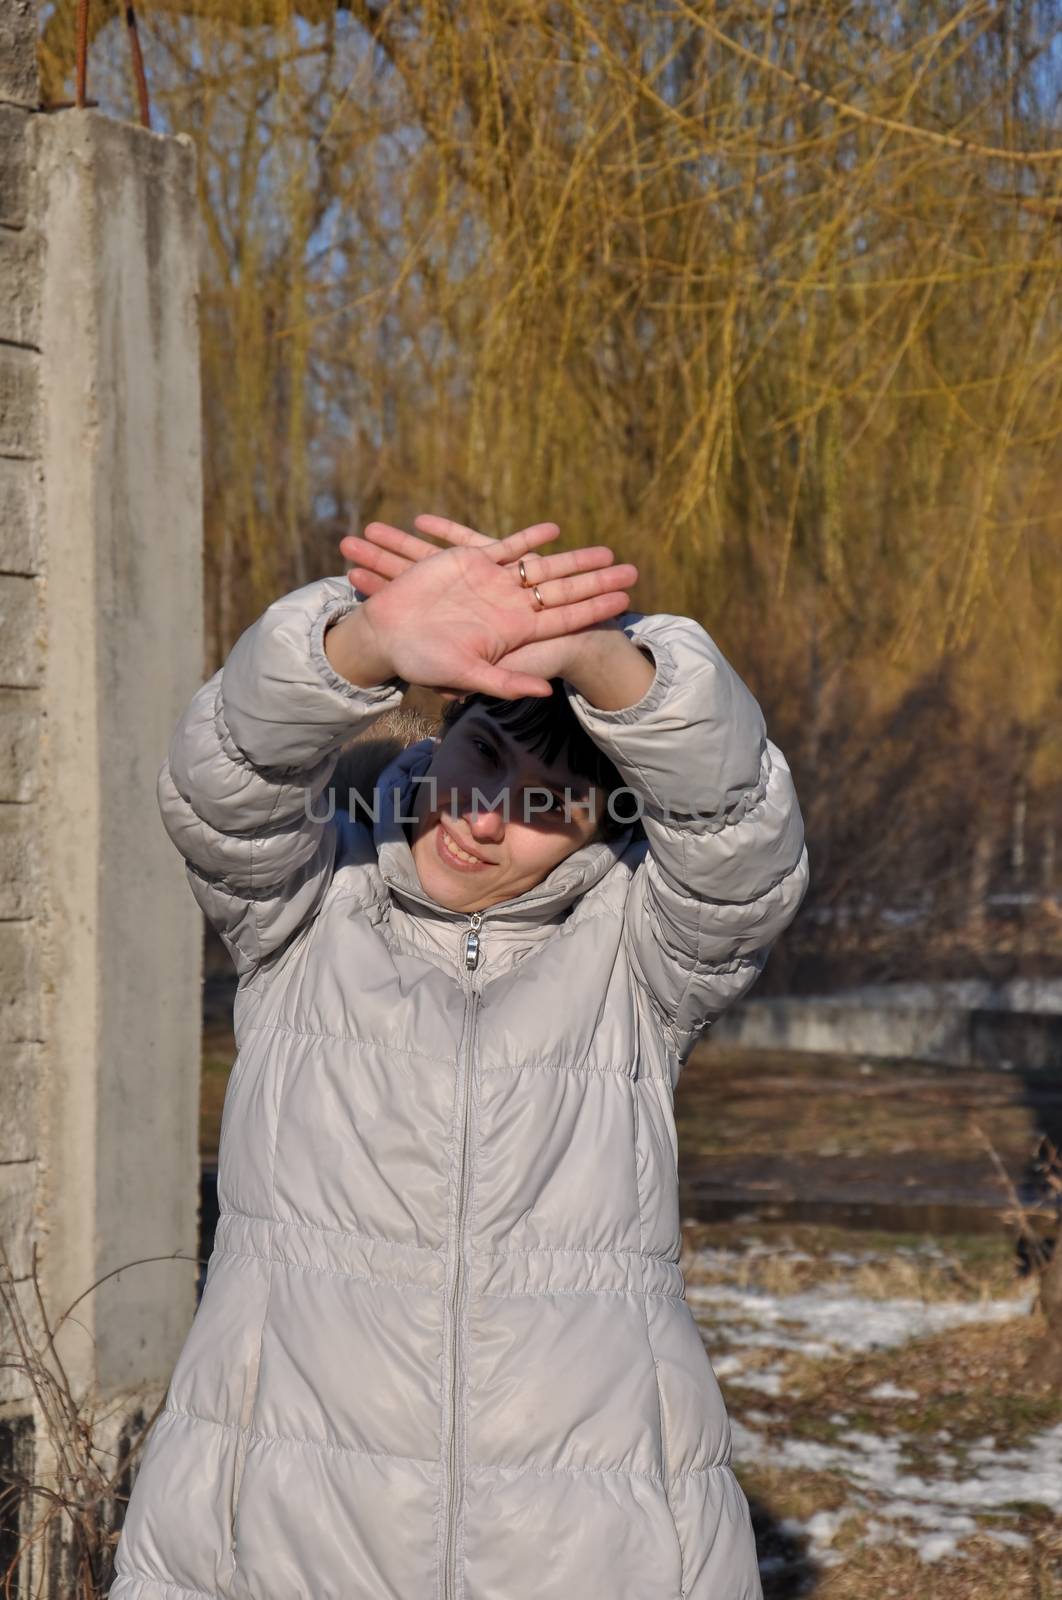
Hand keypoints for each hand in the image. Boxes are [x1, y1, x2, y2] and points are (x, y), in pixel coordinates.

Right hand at [342, 524, 634, 699]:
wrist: (387, 632)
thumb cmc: (422, 661)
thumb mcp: (466, 674)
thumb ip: (506, 682)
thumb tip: (547, 692)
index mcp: (514, 632)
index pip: (565, 617)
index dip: (595, 608)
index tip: (625, 602)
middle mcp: (510, 606)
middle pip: (564, 590)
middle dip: (597, 580)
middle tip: (633, 571)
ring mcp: (493, 582)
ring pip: (542, 567)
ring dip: (574, 559)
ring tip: (606, 552)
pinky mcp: (471, 560)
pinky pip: (507, 546)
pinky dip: (529, 538)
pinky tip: (554, 530)